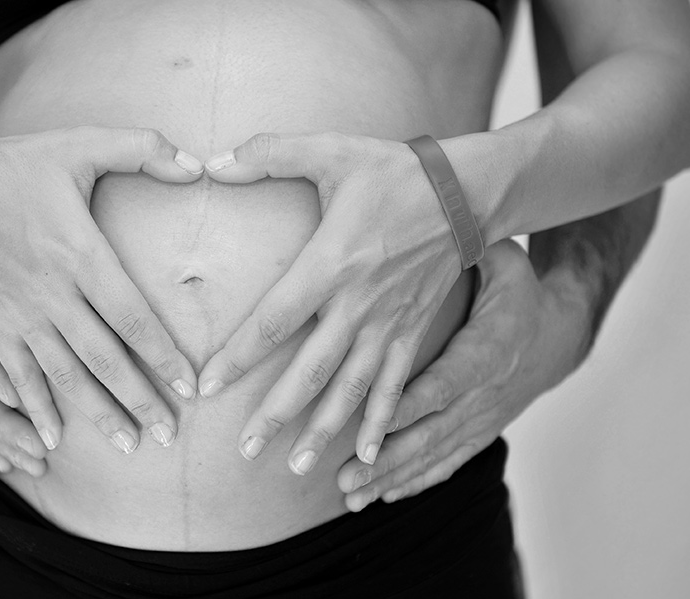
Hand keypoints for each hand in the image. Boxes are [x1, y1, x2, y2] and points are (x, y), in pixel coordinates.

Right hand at [0, 127, 204, 452]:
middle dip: (140, 399)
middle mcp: (51, 291)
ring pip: (65, 374)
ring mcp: (19, 313)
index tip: (190, 387)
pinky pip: (16, 374)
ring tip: (129, 445)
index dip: (163, 354)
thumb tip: (198, 163)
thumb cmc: (20, 164)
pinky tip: (52, 440)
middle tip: (170, 435)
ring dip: (98, 413)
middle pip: (104, 357)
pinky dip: (35, 407)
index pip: (132, 315)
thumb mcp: (81, 143)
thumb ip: (142, 147)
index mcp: (80, 251)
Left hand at [198, 132, 465, 468]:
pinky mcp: (413, 332)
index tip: (207, 388)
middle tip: (244, 450)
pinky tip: (367, 457)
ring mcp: (390, 324)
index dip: (238, 357)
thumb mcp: (331, 150)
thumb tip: (210, 162)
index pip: (273, 320)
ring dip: (323, 430)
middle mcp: (359, 303)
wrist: (465, 192)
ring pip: (352, 390)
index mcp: (331, 262)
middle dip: (276, 414)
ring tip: (296, 469)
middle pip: (310, 371)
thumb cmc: (392, 171)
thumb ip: (269, 153)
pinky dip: (382, 423)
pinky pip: (396, 387)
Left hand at [336, 240, 592, 510]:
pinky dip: (412, 482)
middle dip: (384, 457)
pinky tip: (377, 497)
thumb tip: (430, 213)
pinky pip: (444, 463)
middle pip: (431, 432)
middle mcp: (484, 394)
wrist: (556, 335)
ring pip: (432, 455)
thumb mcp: (501, 262)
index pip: (444, 384)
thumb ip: (466, 249)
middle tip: (339, 477)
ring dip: (388, 477)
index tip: (371, 426)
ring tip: (347, 496)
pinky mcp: (475, 432)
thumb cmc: (517, 291)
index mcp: (489, 350)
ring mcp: (480, 419)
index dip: (408, 406)